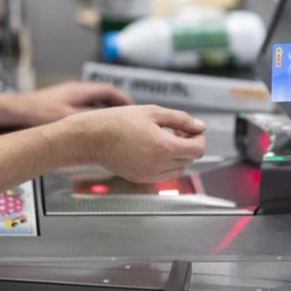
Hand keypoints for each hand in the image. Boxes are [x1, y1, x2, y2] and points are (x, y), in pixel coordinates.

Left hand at [15, 81, 131, 126]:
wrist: (15, 111)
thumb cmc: (38, 112)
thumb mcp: (69, 118)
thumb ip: (91, 121)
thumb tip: (110, 125)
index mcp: (81, 91)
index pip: (110, 91)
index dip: (124, 100)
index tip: (133, 109)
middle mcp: (75, 91)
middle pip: (103, 96)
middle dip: (116, 106)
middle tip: (126, 117)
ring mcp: (66, 97)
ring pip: (92, 103)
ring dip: (103, 112)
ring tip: (111, 124)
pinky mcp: (58, 106)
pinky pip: (82, 110)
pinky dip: (91, 118)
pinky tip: (89, 130)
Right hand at [69, 105, 206, 182]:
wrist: (91, 138)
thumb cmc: (118, 121)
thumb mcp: (153, 112)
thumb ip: (180, 119)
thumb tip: (199, 126)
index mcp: (164, 147)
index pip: (198, 149)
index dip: (198, 137)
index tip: (191, 128)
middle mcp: (159, 165)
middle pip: (189, 159)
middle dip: (187, 144)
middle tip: (175, 129)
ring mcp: (149, 175)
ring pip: (178, 169)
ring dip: (177, 155)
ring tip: (162, 138)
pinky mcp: (140, 179)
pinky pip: (163, 174)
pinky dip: (165, 163)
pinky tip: (152, 147)